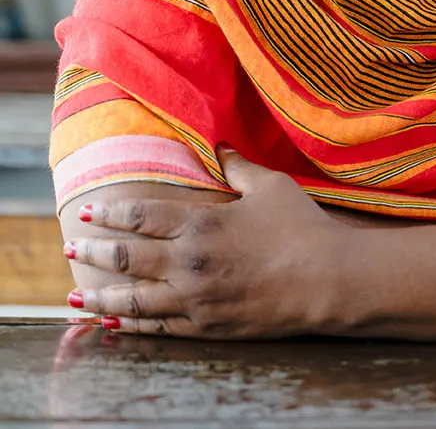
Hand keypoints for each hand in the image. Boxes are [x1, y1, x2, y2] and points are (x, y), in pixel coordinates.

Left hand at [65, 150, 345, 337]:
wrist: (327, 279)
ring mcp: (195, 298)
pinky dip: (130, 325)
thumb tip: (220, 145)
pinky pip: (158, 327)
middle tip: (71, 249)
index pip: (141, 216)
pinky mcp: (207, 325)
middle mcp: (189, 261)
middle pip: (126, 257)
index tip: (90, 212)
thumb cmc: (300, 227)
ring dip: (100, 295)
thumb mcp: (270, 186)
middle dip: (93, 252)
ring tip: (76, 295)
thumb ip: (238, 166)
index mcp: (201, 223)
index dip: (112, 214)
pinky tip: (114, 324)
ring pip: (132, 299)